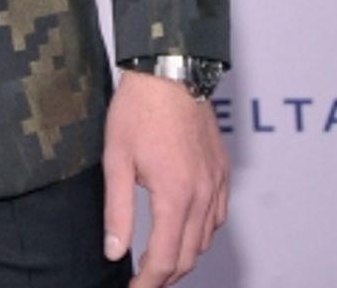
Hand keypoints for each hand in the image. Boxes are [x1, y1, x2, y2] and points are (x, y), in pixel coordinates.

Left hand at [102, 70, 229, 286]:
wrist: (170, 70)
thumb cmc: (138, 109)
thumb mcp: (116, 158)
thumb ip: (117, 210)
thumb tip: (114, 252)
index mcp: (175, 195)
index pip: (165, 259)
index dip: (149, 283)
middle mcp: (202, 194)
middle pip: (189, 255)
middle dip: (166, 275)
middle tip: (143, 281)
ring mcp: (216, 182)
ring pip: (206, 239)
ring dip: (185, 255)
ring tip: (161, 259)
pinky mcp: (222, 170)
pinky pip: (219, 215)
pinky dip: (203, 232)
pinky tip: (186, 229)